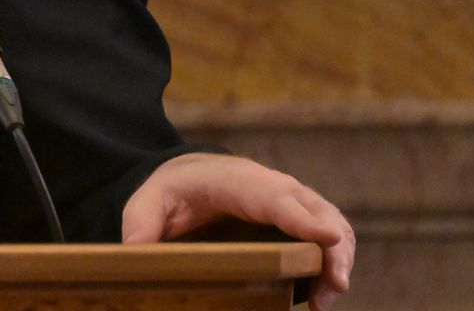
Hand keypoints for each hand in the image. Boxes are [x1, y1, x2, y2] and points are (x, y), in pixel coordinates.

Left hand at [123, 153, 353, 308]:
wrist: (190, 174)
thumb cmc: (171, 190)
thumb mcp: (147, 204)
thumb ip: (141, 227)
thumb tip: (135, 255)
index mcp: (237, 180)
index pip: (274, 198)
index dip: (302, 219)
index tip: (328, 239)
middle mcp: (274, 187)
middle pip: (316, 211)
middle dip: (333, 247)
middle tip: (334, 286)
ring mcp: (292, 202)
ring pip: (331, 225)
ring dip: (339, 260)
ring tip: (327, 299)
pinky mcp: (300, 221)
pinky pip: (327, 237)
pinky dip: (333, 262)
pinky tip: (322, 295)